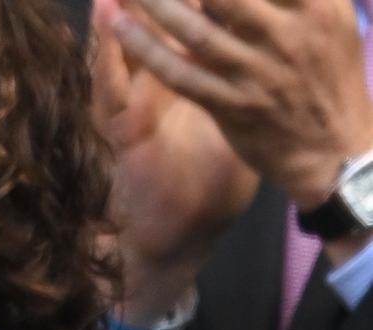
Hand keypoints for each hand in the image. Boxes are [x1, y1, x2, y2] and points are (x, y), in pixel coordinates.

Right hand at [94, 0, 258, 318]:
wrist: (176, 241)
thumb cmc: (209, 196)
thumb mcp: (238, 134)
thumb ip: (251, 93)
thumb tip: (288, 61)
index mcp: (193, 87)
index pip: (196, 27)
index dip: (200, 1)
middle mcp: (159, 91)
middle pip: (160, 25)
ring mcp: (135, 108)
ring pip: (127, 46)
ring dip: (122, 11)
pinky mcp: (120, 132)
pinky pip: (109, 86)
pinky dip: (106, 53)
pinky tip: (105, 20)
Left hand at [112, 0, 372, 232]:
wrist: (334, 150)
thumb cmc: (330, 74)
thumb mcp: (331, 15)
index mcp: (314, 4)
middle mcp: (284, 34)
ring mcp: (255, 72)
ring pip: (195, 28)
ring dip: (155, 3)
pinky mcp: (231, 106)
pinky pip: (182, 75)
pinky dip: (148, 50)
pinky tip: (120, 27)